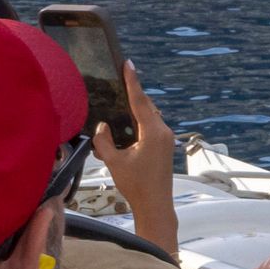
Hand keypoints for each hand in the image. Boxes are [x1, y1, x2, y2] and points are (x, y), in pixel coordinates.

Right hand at [95, 65, 179, 258]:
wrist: (155, 204)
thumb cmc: (136, 185)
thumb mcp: (113, 161)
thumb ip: (104, 141)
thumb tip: (102, 127)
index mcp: (153, 132)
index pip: (140, 101)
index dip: (132, 81)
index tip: (128, 64)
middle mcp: (163, 132)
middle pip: (146, 106)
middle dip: (133, 94)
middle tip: (120, 79)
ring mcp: (167, 139)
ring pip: (150, 116)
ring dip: (136, 109)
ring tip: (120, 100)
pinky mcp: (165, 146)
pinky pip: (152, 126)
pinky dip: (140, 122)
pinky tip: (127, 125)